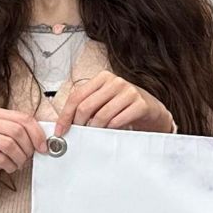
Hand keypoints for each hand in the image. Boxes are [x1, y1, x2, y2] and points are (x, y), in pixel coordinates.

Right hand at [0, 108, 48, 208]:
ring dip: (19, 158)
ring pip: (9, 144)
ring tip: (18, 164)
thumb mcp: (6, 141)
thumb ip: (22, 135)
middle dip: (28, 148)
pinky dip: (9, 165)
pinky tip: (8, 168)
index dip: (37, 134)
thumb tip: (44, 140)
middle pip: (18, 131)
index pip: (24, 118)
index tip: (43, 147)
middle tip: (28, 158)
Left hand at [53, 71, 175, 135]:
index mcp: (103, 78)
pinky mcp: (140, 104)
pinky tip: (108, 131)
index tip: (60, 129)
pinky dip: (109, 130)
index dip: (65, 115)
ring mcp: (129, 92)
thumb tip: (65, 122)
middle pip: (86, 106)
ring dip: (94, 129)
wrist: (151, 109)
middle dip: (78, 124)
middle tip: (77, 134)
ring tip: (93, 134)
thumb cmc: (124, 105)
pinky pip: (117, 121)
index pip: (77, 96)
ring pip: (101, 115)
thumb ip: (87, 105)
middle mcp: (115, 82)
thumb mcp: (103, 100)